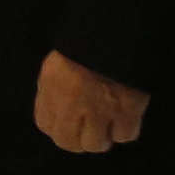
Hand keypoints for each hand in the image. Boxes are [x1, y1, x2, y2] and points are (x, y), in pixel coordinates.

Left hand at [31, 53, 150, 153]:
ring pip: (96, 144)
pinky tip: (126, 118)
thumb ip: (53, 88)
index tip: (69, 125)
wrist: (118, 30)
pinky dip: (126, 130)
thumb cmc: (86, 42)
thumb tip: (57, 115)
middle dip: (79, 141)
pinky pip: (125, 135)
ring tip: (109, 125)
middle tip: (90, 132)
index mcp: (51, 87)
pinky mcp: (128, 110)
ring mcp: (100, 109)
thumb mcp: (59, 62)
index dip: (58, 128)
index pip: (46, 124)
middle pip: (69, 142)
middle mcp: (71, 103)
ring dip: (102, 137)